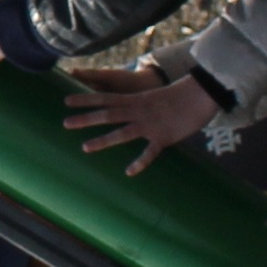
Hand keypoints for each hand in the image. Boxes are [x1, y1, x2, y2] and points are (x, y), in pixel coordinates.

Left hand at [63, 65, 217, 174]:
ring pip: (122, 133)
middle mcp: (139, 111)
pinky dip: (140, 162)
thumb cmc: (179, 96)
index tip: (66, 101)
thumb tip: (128, 111)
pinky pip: (149, 152)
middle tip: (65, 123)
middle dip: (86, 119)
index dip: (85, 100)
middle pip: (107, 114)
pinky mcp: (163, 137)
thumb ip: (139, 105)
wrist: (201, 94)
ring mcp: (150, 124)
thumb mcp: (153, 97)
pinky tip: (129, 172)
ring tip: (85, 148)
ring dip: (103, 141)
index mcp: (136, 99)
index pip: (105, 98)